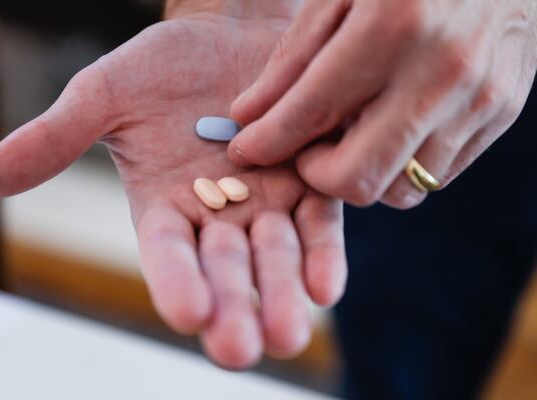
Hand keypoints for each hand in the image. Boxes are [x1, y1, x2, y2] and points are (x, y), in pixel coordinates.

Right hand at [0, 5, 346, 368]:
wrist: (230, 33)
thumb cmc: (161, 65)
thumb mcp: (102, 97)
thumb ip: (52, 141)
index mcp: (165, 208)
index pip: (167, 257)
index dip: (176, 283)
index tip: (185, 315)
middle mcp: (218, 218)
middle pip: (226, 271)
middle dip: (234, 308)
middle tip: (239, 348)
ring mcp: (267, 204)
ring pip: (275, 259)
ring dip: (283, 295)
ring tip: (289, 332)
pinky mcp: (309, 185)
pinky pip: (317, 226)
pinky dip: (321, 255)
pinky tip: (326, 287)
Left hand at [229, 0, 536, 207]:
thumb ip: (292, 59)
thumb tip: (248, 116)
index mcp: (393, 27)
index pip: (311, 115)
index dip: (266, 143)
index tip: (246, 150)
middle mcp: (442, 72)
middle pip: (359, 180)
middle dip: (317, 175)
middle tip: (307, 147)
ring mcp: (478, 99)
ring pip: (399, 190)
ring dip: (363, 171)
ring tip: (355, 129)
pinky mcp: (501, 112)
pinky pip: (435, 174)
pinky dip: (402, 162)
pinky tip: (393, 124)